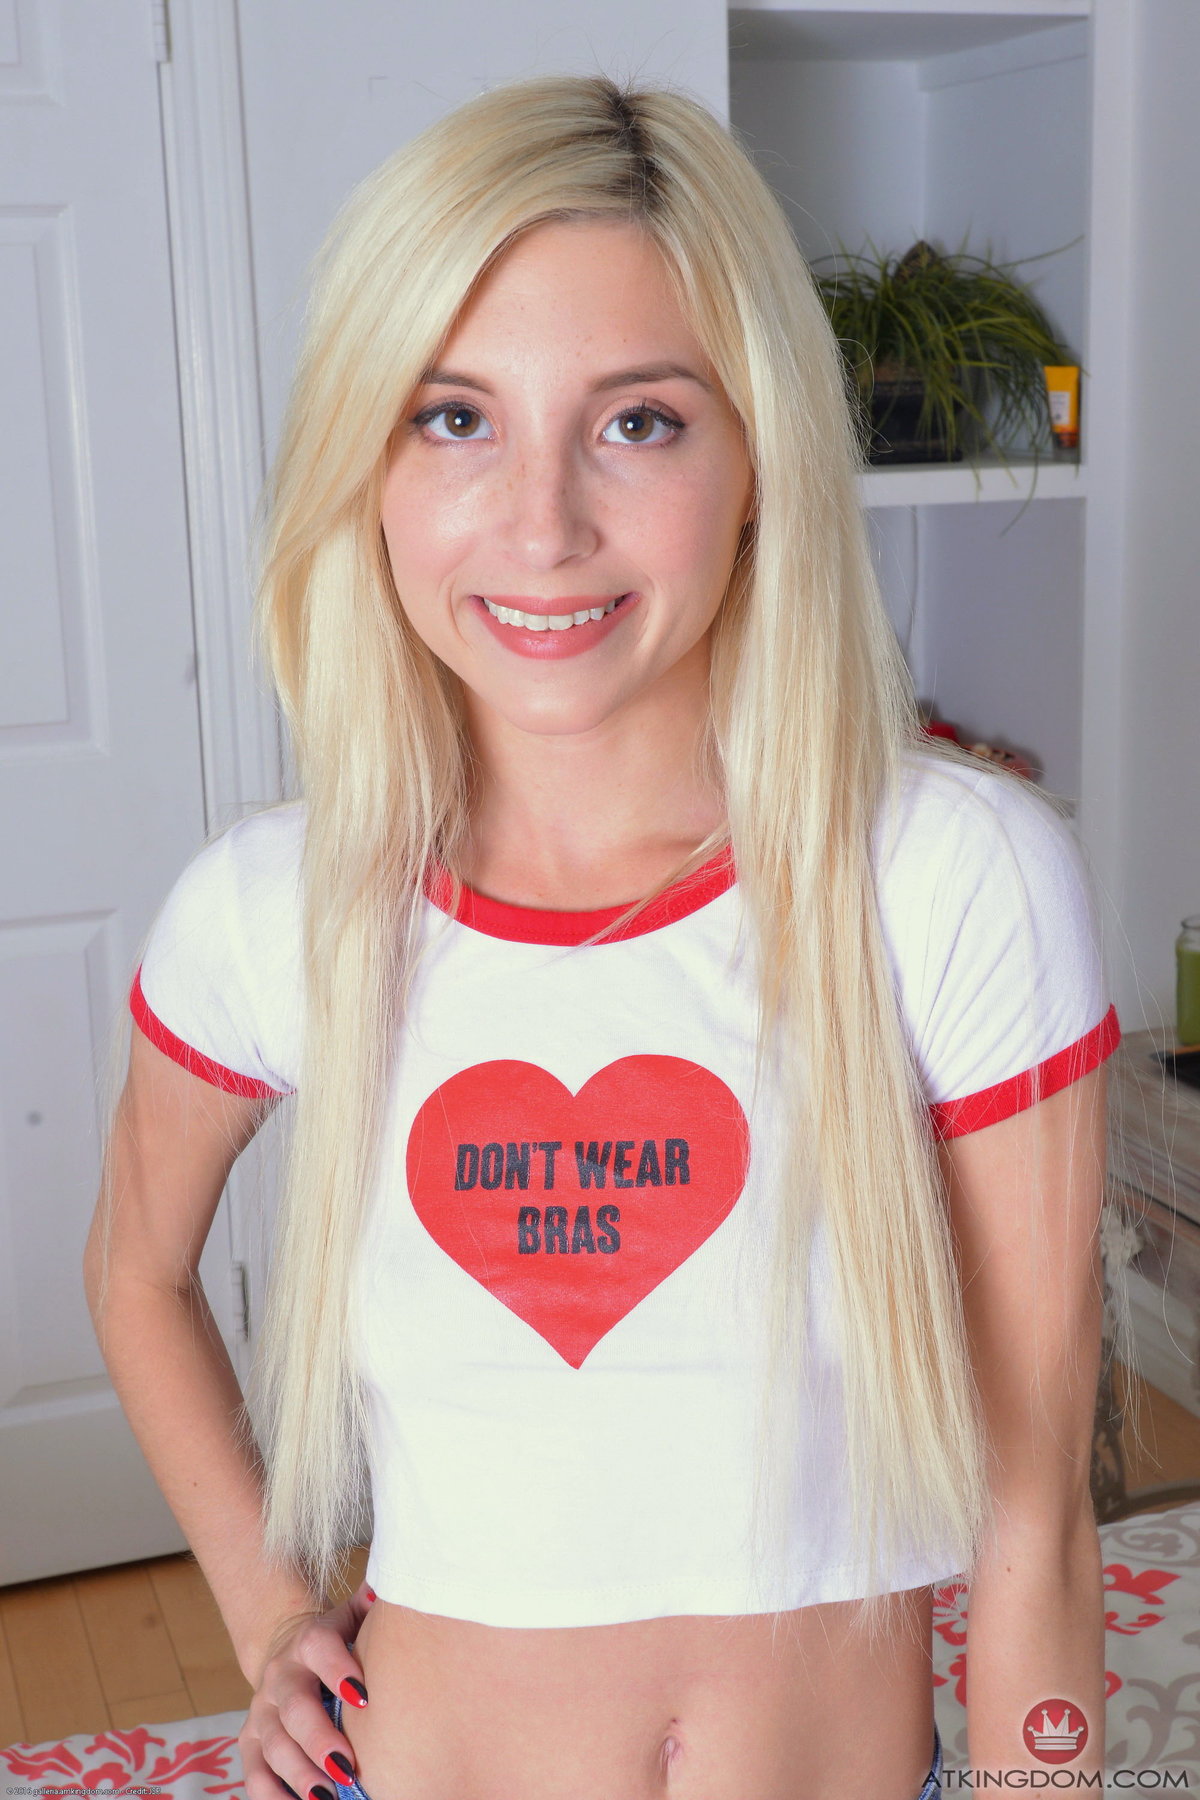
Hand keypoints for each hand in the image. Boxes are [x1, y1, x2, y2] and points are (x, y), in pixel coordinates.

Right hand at [239, 1579, 375, 1799]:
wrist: (286, 1652)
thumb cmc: (337, 1643)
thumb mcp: (352, 1618)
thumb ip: (371, 1607)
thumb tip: (391, 1590)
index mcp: (308, 1641)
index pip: (319, 1648)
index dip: (338, 1670)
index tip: (364, 1698)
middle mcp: (280, 1676)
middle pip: (294, 1709)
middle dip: (319, 1740)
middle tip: (348, 1766)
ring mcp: (261, 1713)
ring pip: (274, 1747)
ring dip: (300, 1775)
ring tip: (328, 1797)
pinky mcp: (249, 1743)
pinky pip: (254, 1776)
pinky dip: (273, 1797)